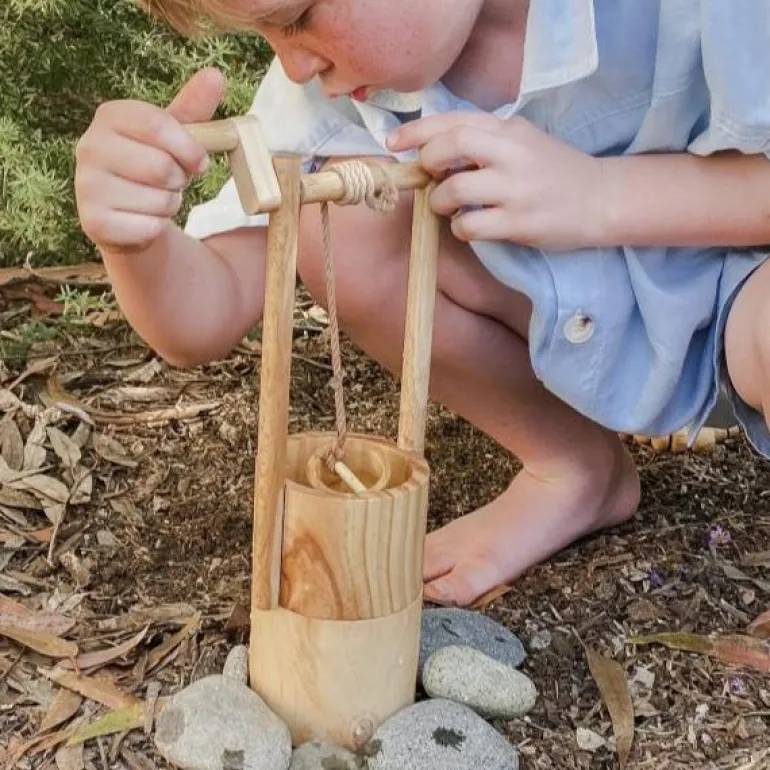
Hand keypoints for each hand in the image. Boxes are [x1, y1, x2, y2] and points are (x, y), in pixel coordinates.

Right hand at [75, 68, 224, 253]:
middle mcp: (89, 146)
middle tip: (170, 181)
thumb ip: (194, 108)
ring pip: (158, 201)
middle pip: (160, 166)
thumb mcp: (175, 136)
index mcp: (109, 116)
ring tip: (154, 198)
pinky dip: (157, 227)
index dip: (188, 147)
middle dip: (179, 179)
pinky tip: (144, 219)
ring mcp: (87, 185)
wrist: (127, 214)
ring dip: (169, 205)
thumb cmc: (154, 167)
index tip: (200, 161)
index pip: (157, 124)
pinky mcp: (93, 222)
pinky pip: (149, 227)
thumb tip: (215, 75)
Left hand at [386, 112, 607, 249]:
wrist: (601, 198)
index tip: (392, 142)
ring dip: (440, 201)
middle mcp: (513, 154)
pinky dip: (460, 228)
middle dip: (428, 162)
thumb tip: (433, 152)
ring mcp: (517, 189)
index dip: (417, 130)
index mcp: (510, 130)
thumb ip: (484, 142)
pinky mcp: (520, 223)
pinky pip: (471, 226)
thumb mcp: (523, 142)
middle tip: (429, 177)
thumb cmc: (555, 171)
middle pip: (451, 145)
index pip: (454, 120)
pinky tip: (470, 227)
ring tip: (448, 207)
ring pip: (455, 190)